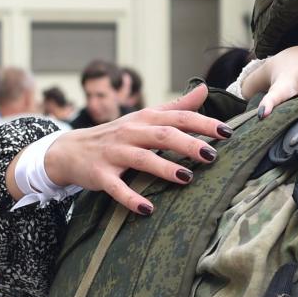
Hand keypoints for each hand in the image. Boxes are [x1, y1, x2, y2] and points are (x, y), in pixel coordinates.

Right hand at [37, 84, 232, 214]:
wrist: (69, 150)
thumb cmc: (117, 134)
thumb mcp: (145, 118)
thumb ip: (176, 106)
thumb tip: (204, 88)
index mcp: (146, 119)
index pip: (179, 117)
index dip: (203, 123)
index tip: (228, 132)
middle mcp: (131, 132)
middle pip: (163, 135)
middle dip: (188, 143)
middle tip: (212, 155)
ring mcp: (114, 153)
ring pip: (142, 158)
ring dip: (164, 168)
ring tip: (187, 177)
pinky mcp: (100, 174)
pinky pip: (116, 187)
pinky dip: (131, 198)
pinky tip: (148, 209)